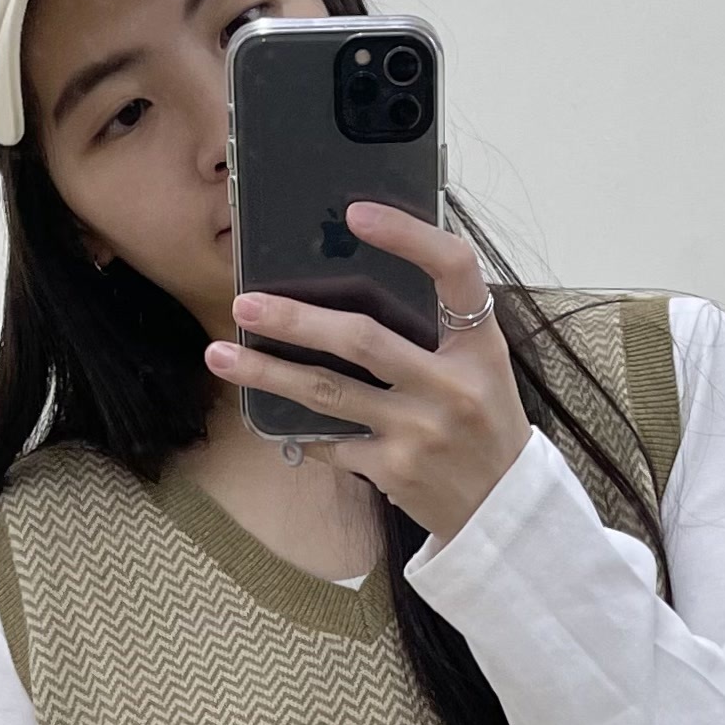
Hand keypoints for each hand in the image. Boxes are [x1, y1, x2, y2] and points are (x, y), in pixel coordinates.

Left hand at [206, 201, 530, 547]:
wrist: (504, 511)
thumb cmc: (484, 427)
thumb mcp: (481, 369)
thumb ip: (436, 330)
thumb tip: (356, 284)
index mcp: (479, 346)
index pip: (454, 270)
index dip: (408, 235)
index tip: (357, 213)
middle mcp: (452, 384)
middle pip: (362, 338)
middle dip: (295, 319)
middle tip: (244, 303)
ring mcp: (420, 430)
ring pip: (328, 392)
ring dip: (268, 372)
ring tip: (220, 355)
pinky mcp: (394, 470)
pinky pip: (331, 441)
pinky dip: (301, 428)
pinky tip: (273, 417)